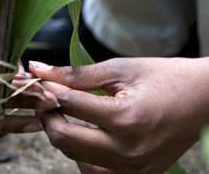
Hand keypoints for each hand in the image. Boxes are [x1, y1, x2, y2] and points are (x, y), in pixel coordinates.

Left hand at [28, 58, 208, 172]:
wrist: (202, 99)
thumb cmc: (165, 78)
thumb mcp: (121, 70)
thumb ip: (78, 74)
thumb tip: (40, 69)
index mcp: (127, 118)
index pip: (70, 105)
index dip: (50, 90)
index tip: (43, 80)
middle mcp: (128, 150)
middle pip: (64, 139)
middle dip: (48, 116)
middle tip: (48, 100)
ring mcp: (133, 168)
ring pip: (74, 156)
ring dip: (62, 134)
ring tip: (66, 114)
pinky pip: (93, 170)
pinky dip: (81, 153)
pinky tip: (85, 134)